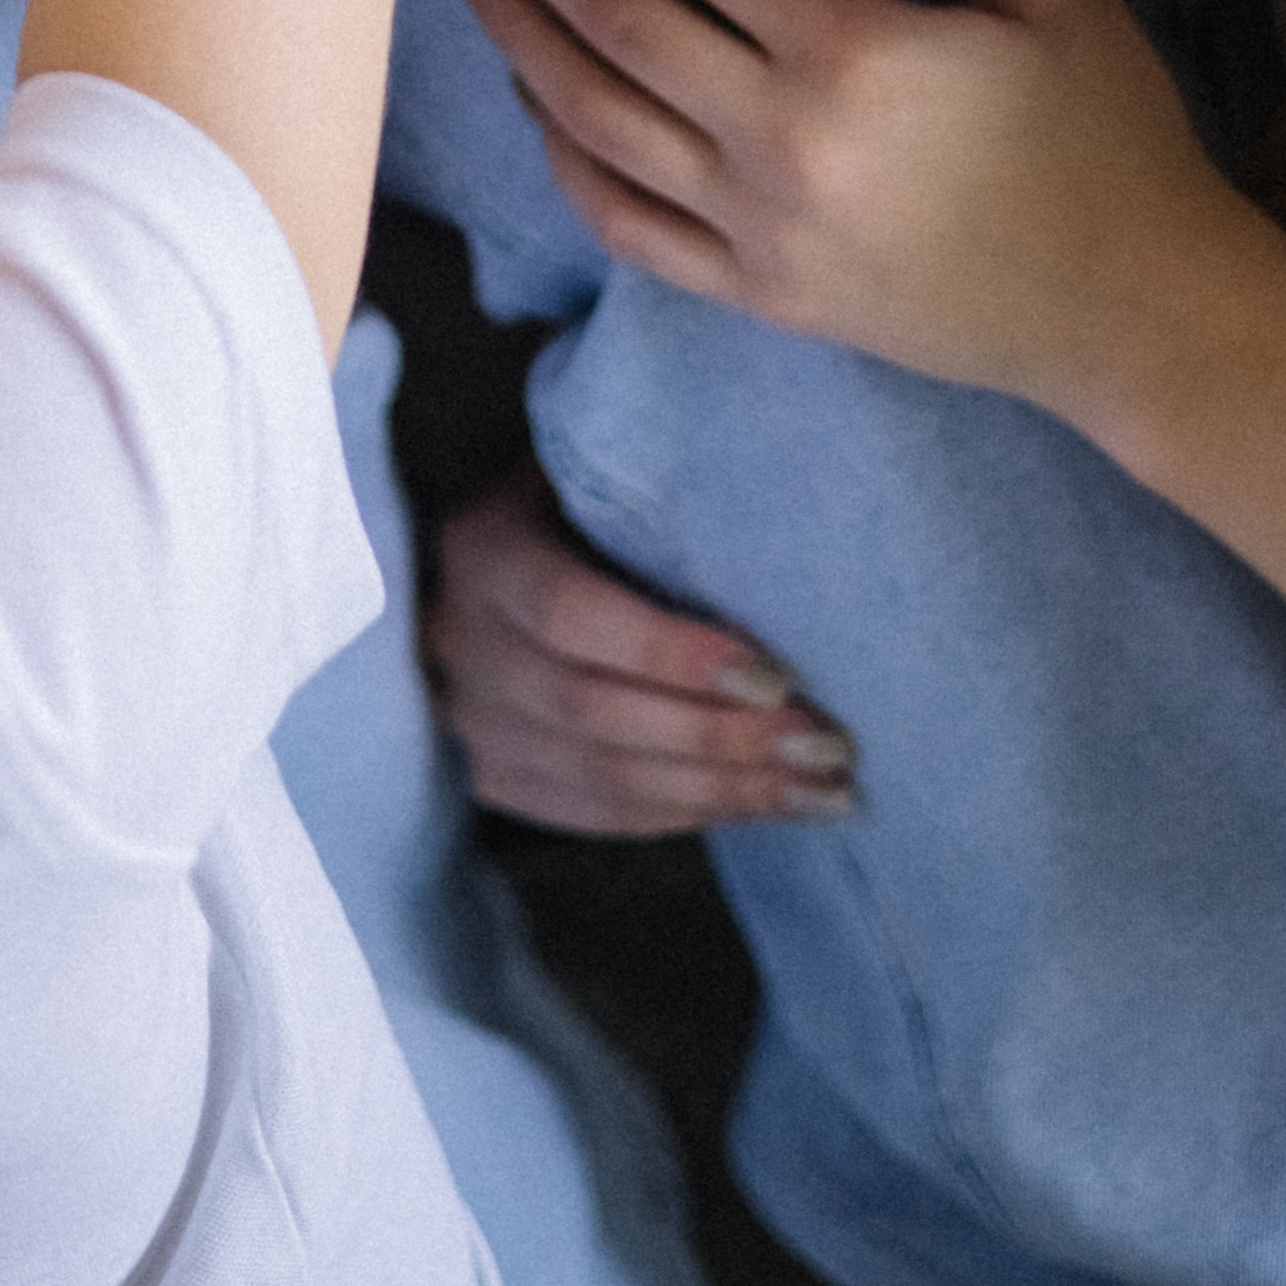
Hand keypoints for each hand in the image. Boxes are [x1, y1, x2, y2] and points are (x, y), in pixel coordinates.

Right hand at [426, 467, 856, 834]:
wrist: (493, 560)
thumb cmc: (581, 499)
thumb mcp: (599, 470)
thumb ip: (656, 488)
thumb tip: (780, 510)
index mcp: (483, 550)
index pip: (570, 614)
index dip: (671, 653)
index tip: (777, 674)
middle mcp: (460, 644)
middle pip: (592, 711)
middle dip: (720, 735)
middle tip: (824, 743)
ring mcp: (471, 722)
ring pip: (604, 779)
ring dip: (725, 790)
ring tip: (824, 788)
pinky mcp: (497, 777)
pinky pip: (602, 815)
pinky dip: (695, 814)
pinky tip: (772, 804)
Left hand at [434, 0, 1263, 416]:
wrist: (1134, 312)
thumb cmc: (1109, 136)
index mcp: (850, 53)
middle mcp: (782, 141)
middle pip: (611, 18)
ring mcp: (761, 229)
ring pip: (593, 120)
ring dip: (515, 34)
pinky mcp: (762, 294)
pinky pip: (626, 224)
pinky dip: (565, 157)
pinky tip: (536, 97)